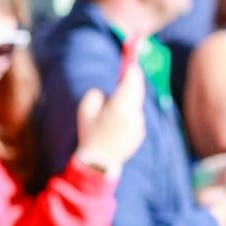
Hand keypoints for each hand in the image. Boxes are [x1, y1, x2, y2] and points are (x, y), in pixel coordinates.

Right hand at [75, 56, 145, 172]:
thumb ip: (97, 95)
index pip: (132, 81)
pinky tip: (117, 123)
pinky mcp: (140, 134)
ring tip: (114, 108)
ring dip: (130, 101)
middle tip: (129, 72)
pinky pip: (136, 118)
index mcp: (120, 107)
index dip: (132, 69)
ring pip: (136, 105)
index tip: (131, 62)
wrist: (99, 163)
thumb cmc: (89, 135)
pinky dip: (130, 115)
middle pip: (138, 91)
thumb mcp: (85, 110)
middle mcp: (133, 115)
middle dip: (134, 81)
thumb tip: (107, 93)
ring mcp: (138, 126)